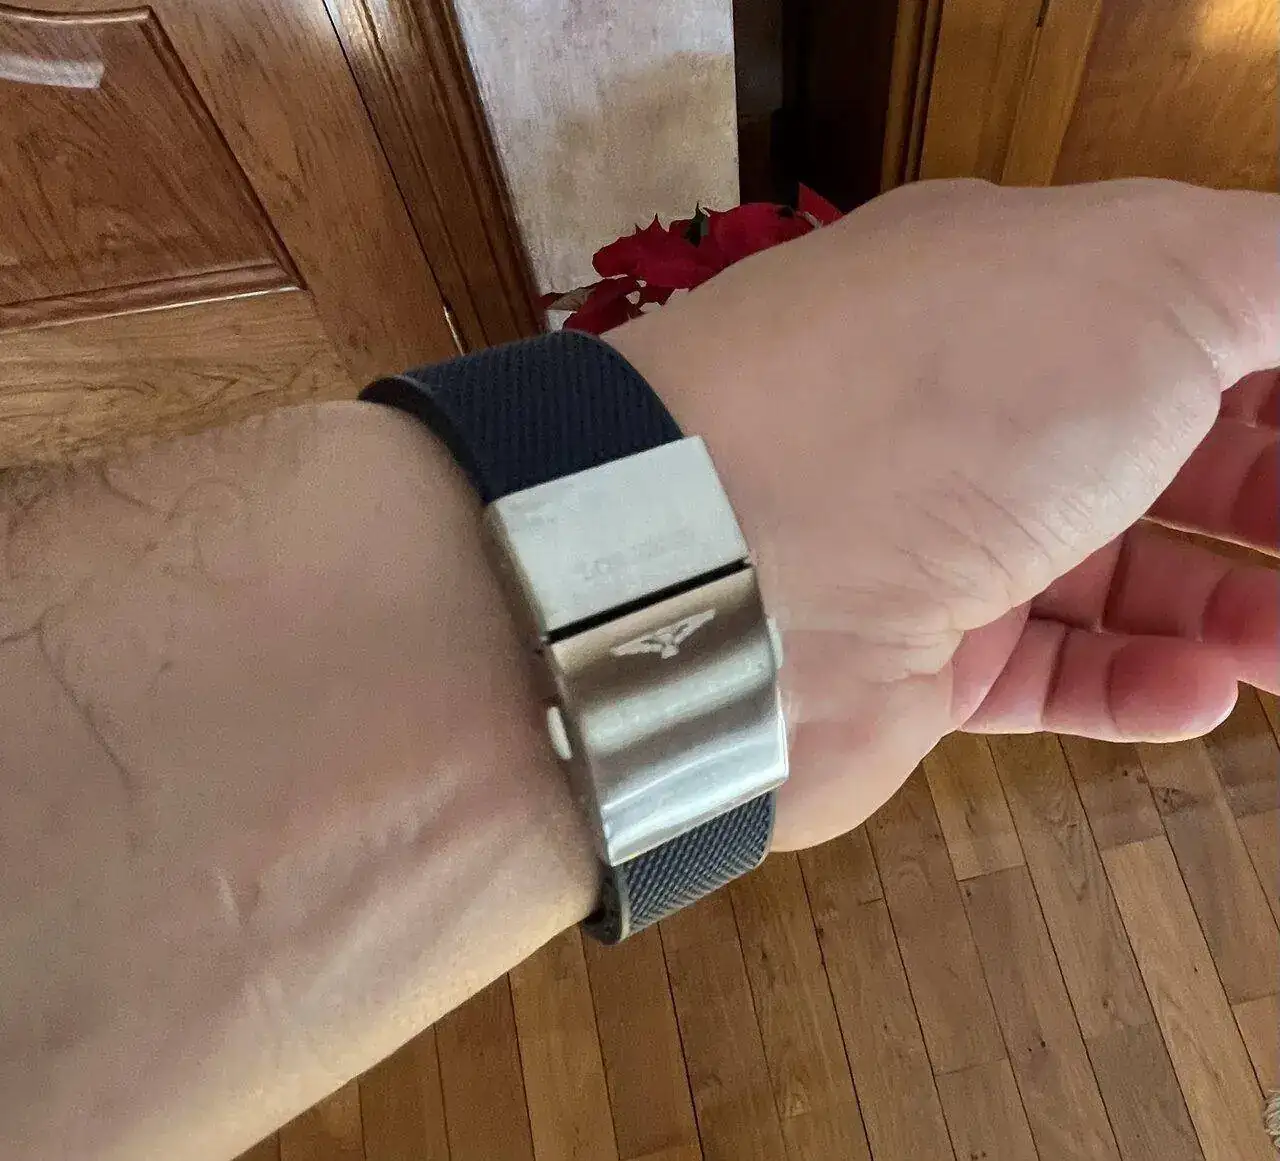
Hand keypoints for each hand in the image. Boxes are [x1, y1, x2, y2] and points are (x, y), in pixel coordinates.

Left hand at [607, 179, 1279, 848]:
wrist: (734, 570)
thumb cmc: (948, 397)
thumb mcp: (1151, 275)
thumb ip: (1267, 276)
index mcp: (1008, 291)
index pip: (1179, 316)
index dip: (1270, 370)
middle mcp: (962, 410)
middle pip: (1154, 452)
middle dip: (1265, 494)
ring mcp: (931, 541)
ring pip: (1111, 576)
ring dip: (1222, 607)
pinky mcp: (908, 663)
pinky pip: (1041, 678)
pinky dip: (1130, 689)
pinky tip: (1201, 692)